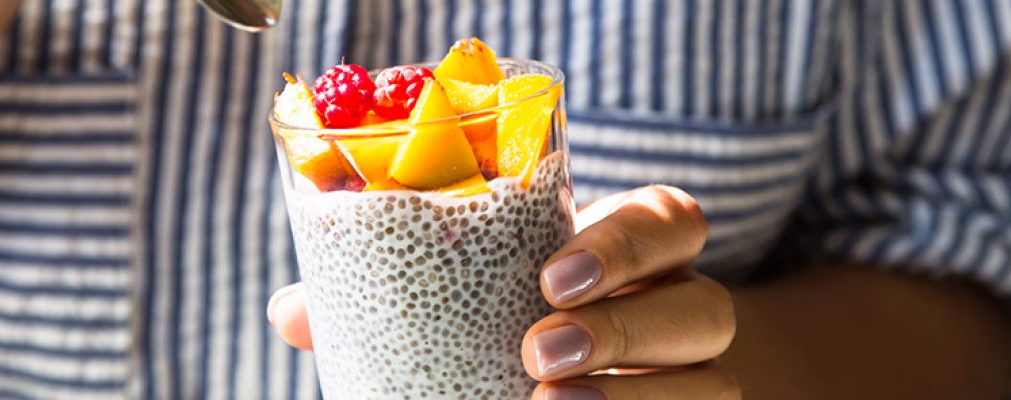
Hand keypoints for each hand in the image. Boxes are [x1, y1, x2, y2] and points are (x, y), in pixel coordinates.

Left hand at [267, 186, 738, 398]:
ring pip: (717, 383)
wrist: (586, 376)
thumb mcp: (474, 288)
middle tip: (536, 353)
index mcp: (639, 250)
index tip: (550, 277)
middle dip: (627, 329)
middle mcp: (683, 308)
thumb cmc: (516, 316)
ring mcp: (697, 377)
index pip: (672, 221)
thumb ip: (395, 292)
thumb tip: (294, 311)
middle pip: (706, 306)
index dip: (627, 243)